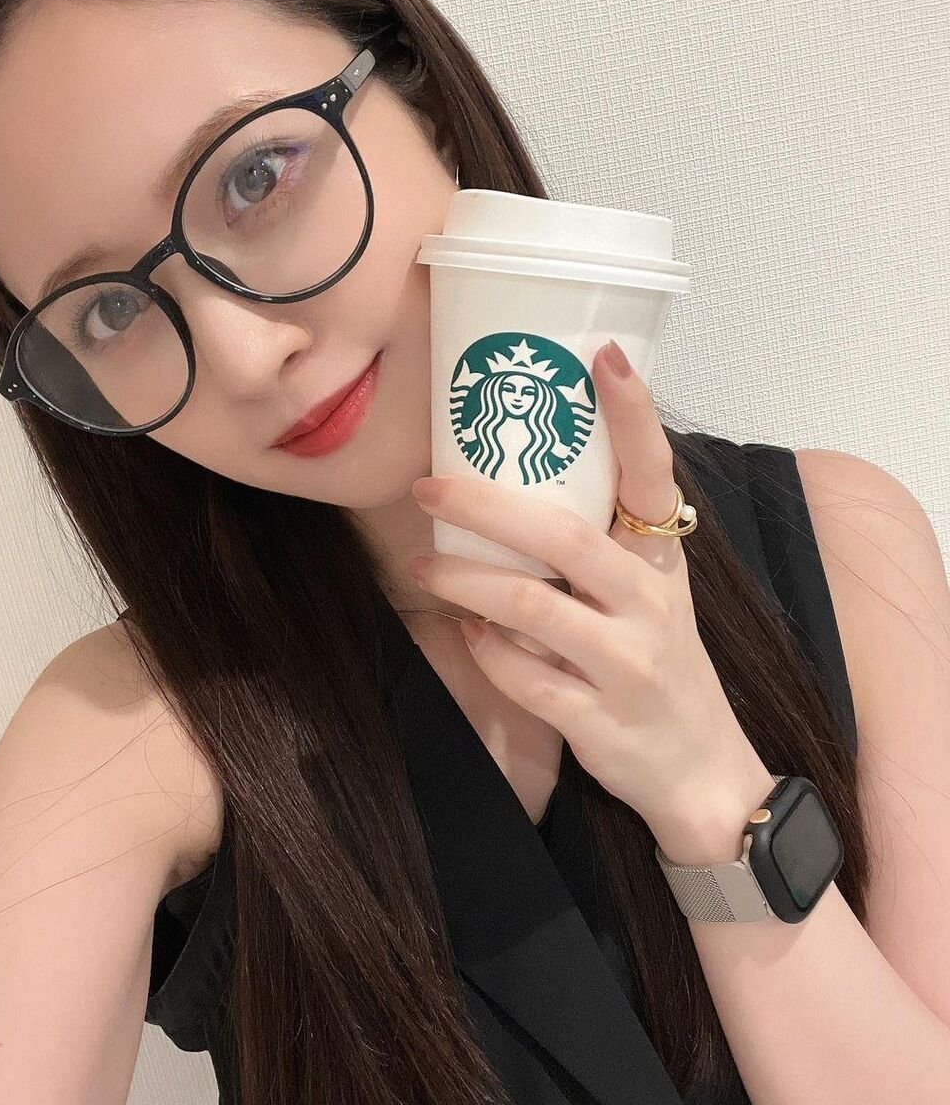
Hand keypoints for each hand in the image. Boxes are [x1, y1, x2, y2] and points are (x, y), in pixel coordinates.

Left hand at [407, 340, 772, 851]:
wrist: (701, 772)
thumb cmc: (660, 663)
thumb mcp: (650, 593)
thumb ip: (600, 544)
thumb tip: (514, 482)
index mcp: (663, 561)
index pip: (654, 476)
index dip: (634, 416)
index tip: (605, 356)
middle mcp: (650, 604)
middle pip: (564, 537)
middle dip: (488, 506)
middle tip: (428, 485)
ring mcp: (627, 663)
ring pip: (531, 607)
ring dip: (467, 580)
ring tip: (427, 564)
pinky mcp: (598, 717)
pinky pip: (522, 675)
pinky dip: (485, 650)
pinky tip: (467, 632)